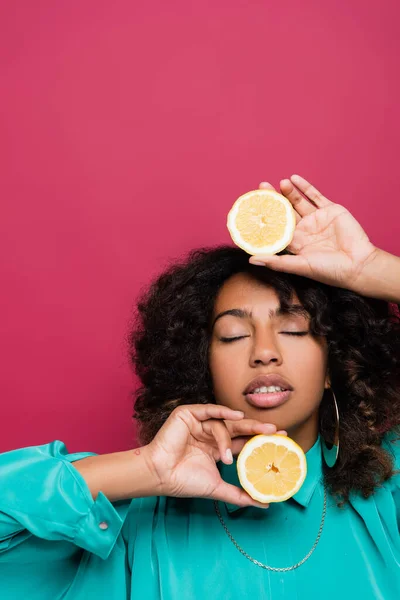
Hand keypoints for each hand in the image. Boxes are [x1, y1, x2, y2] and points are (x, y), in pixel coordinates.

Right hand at [146, 404, 285, 507]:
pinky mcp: (188, 415)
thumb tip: (264, 504)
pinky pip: (209, 410)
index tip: (279, 439)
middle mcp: (209, 434)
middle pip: (238, 429)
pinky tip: (236, 417)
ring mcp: (199, 423)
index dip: (259, 439)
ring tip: (226, 459)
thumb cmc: (184, 482)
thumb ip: (240, 495)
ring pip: (222, 425)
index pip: (242, 441)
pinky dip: (223, 412)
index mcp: (217, 448)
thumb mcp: (218, 488)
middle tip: (276, 431)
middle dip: (257, 429)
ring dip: (227, 440)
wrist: (162, 476)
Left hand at [249, 175, 377, 291]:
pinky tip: (294, 178)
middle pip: (285, 211)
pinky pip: (315, 196)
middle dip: (273, 200)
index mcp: (295, 243)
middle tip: (262, 187)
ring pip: (299, 202)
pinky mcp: (330, 210)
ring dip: (288, 192)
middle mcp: (304, 230)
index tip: (253, 207)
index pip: (276, 227)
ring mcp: (317, 219)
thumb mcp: (300, 266)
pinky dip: (305, 187)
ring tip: (279, 183)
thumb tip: (251, 260)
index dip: (264, 218)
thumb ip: (277, 262)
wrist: (358, 264)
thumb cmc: (329, 271)